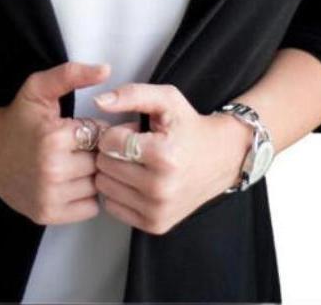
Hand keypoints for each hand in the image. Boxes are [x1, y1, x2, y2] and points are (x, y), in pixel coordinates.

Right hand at [0, 61, 113, 225]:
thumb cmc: (18, 118)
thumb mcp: (39, 87)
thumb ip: (71, 74)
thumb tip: (106, 69)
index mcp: (53, 138)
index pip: (100, 134)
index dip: (93, 128)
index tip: (78, 128)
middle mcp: (52, 170)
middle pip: (100, 161)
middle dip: (94, 152)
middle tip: (77, 146)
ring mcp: (49, 196)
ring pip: (97, 185)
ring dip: (91, 175)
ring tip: (73, 162)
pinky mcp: (47, 214)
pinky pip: (89, 207)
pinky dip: (85, 196)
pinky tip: (70, 181)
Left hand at [93, 82, 252, 234]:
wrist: (220, 159)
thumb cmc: (189, 127)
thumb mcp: (166, 99)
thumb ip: (132, 94)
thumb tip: (100, 101)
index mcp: (163, 155)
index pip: (109, 142)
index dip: (117, 131)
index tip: (134, 131)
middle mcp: (160, 188)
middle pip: (104, 164)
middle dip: (114, 151)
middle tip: (136, 147)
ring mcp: (157, 210)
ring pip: (104, 186)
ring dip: (114, 171)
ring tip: (137, 162)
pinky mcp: (154, 225)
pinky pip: (112, 206)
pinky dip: (119, 191)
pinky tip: (136, 180)